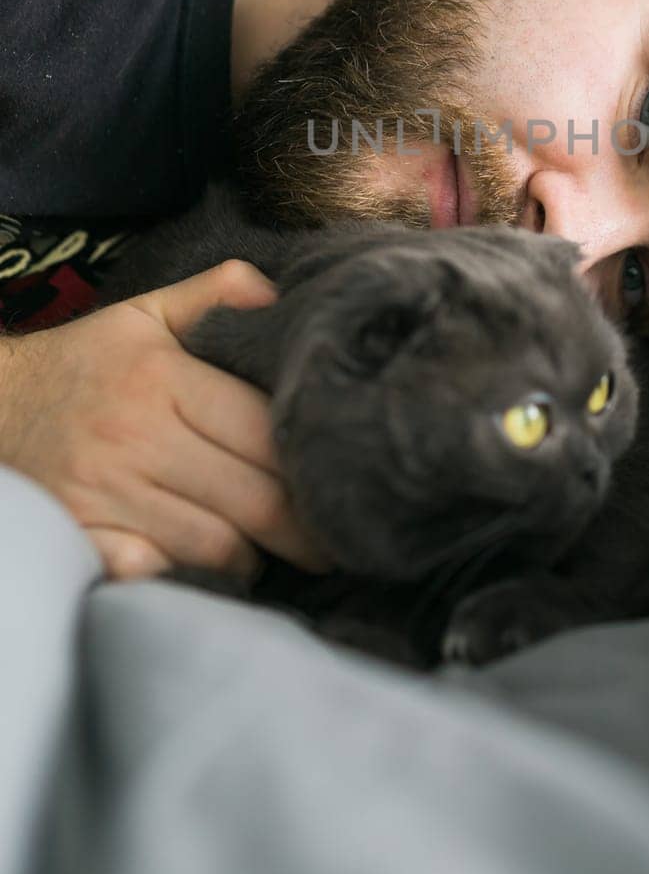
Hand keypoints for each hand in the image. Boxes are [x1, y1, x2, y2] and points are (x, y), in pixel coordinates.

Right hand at [0, 260, 335, 583]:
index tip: (343, 476)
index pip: (262, 430)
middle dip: (305, 527)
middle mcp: (136, 436)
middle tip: (335, 539)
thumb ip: (215, 294)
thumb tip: (279, 294)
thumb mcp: (143, 313)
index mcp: (163, 378)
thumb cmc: (83, 362)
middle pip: (253, 498)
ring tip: (274, 550)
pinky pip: (158, 574)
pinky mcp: (81, 537)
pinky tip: (211, 572)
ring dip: (255, 556)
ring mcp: (105, 493)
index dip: (310, 461)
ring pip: (216, 546)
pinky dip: (192, 579)